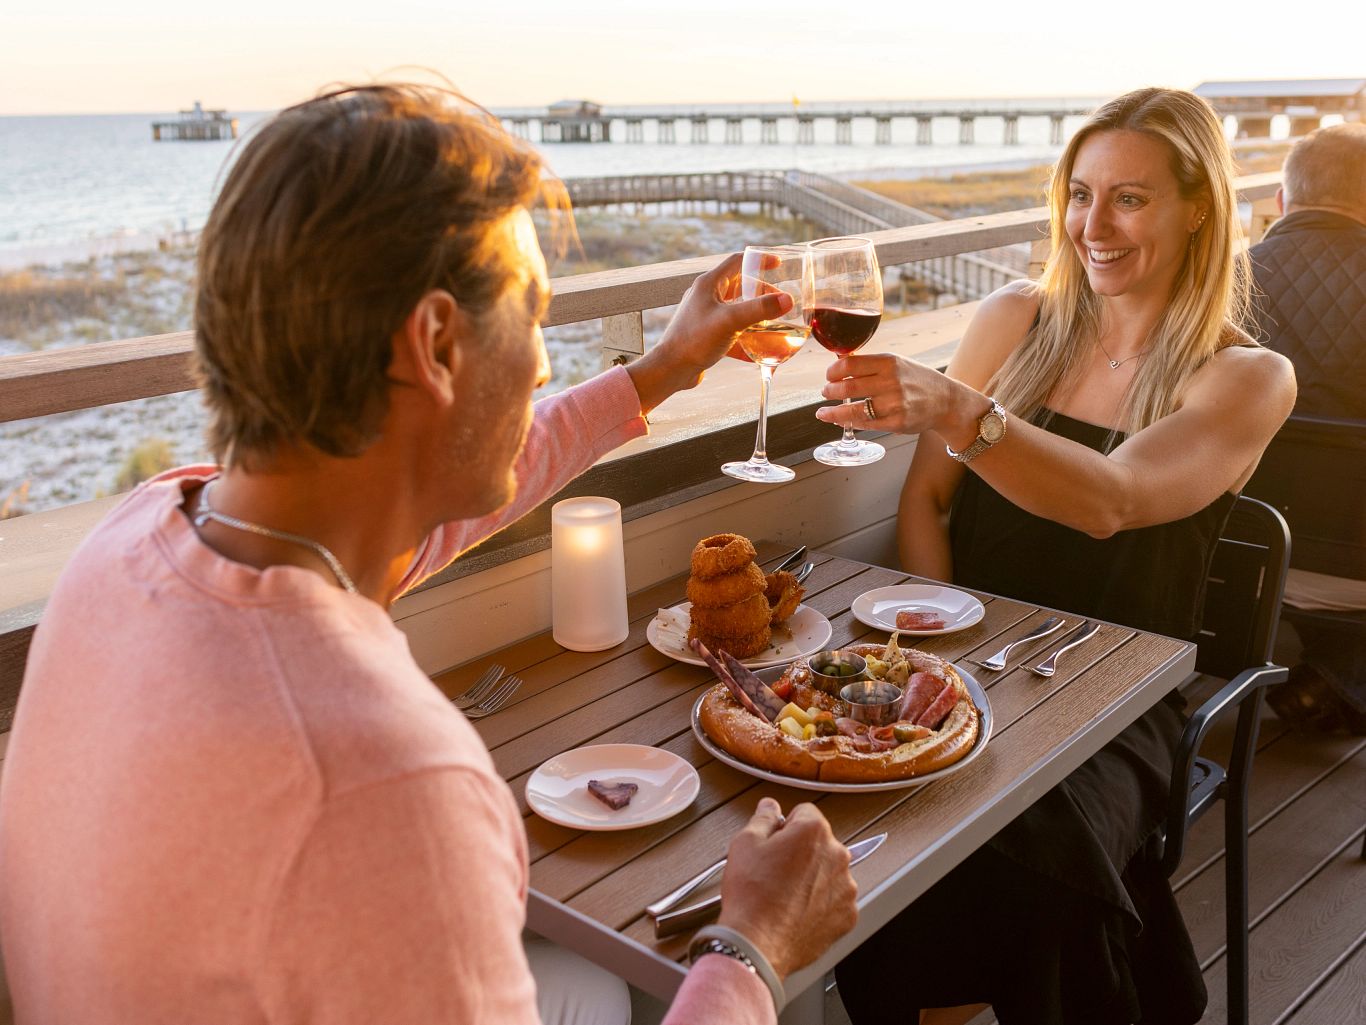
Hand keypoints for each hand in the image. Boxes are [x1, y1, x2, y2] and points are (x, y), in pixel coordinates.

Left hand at [625, 252, 792, 414]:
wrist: (670, 370)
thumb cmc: (694, 341)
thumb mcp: (730, 321)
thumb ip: (759, 309)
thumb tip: (786, 300)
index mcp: (709, 285)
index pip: (738, 261)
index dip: (759, 260)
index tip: (778, 264)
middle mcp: (706, 297)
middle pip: (740, 286)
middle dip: (761, 292)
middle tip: (779, 301)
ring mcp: (706, 316)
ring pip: (737, 310)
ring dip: (756, 316)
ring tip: (774, 324)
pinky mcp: (707, 335)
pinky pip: (732, 332)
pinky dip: (747, 339)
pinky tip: (760, 352)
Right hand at [716, 798, 858, 979]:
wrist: (758, 942)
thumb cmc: (752, 895)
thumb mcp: (745, 843)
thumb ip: (763, 817)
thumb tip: (770, 807)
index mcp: (814, 832)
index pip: (805, 813)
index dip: (786, 826)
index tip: (777, 841)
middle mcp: (837, 855)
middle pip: (820, 843)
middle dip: (801, 852)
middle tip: (776, 870)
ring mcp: (846, 887)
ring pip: (829, 872)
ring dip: (813, 877)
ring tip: (785, 894)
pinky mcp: (847, 915)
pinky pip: (835, 900)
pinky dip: (820, 904)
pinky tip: (797, 910)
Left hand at [814, 353, 981, 448]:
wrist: (945, 401)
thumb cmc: (916, 380)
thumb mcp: (897, 363)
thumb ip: (871, 365)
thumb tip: (838, 366)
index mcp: (889, 362)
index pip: (850, 364)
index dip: (833, 371)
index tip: (829, 375)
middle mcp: (891, 381)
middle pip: (848, 387)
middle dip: (830, 391)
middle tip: (825, 392)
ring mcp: (894, 404)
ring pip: (853, 410)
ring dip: (833, 412)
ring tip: (824, 412)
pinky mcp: (897, 422)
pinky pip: (865, 424)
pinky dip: (849, 422)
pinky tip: (841, 420)